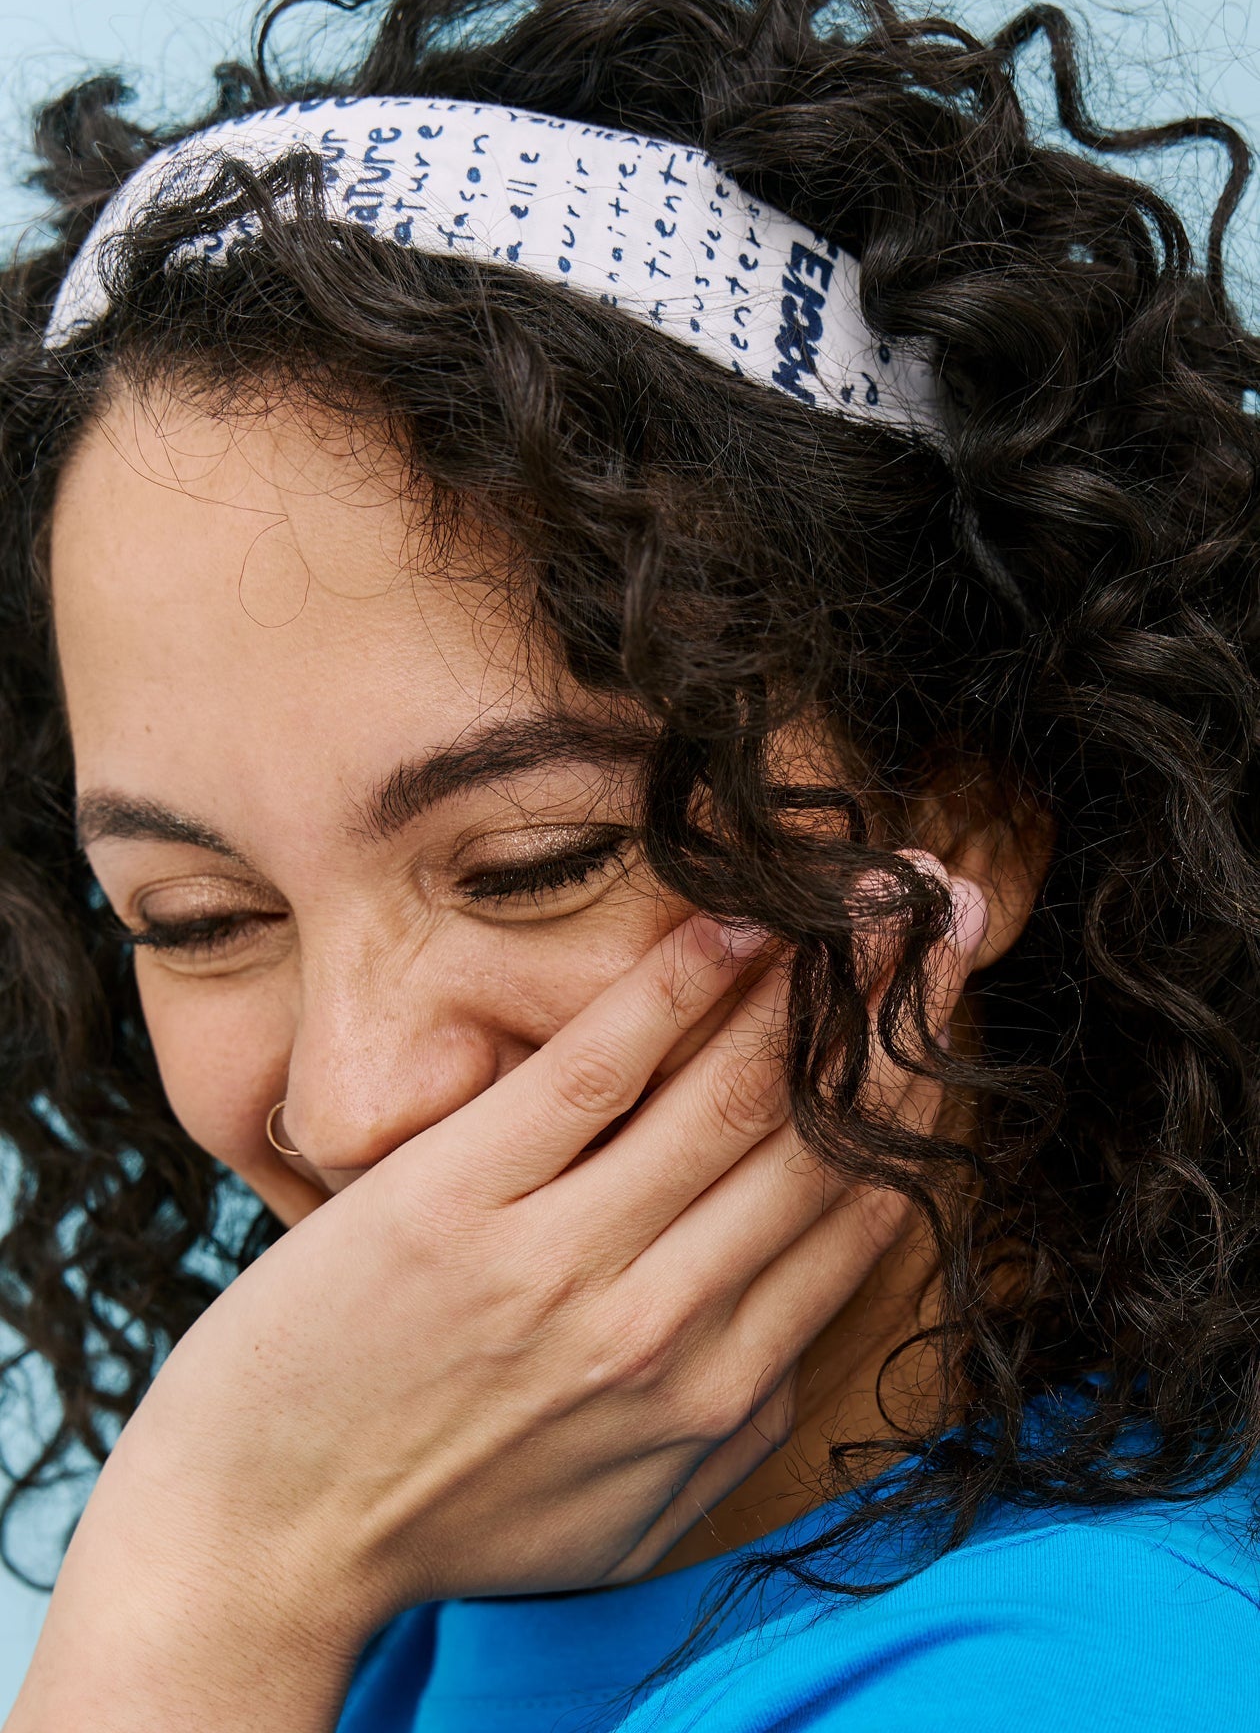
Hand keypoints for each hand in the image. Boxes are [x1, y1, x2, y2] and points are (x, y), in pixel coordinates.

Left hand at [7, 853, 985, 1731]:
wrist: (264, 1533)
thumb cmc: (450, 1515)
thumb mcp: (628, 1510)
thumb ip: (736, 1414)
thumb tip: (811, 1307)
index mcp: (717, 1393)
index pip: (858, 1210)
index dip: (919, 1092)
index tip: (947, 1002)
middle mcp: (662, 1327)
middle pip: (819, 1135)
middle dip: (898, 1008)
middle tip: (943, 901)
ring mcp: (558, 1263)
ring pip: (729, 1092)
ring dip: (816, 977)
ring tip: (869, 888)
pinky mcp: (454, 1204)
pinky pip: (592, 1073)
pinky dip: (676, 987)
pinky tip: (736, 917)